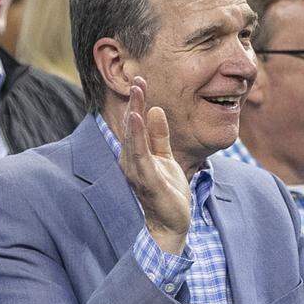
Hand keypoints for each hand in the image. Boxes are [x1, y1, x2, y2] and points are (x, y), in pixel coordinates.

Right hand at [120, 76, 190, 254]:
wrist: (172, 224)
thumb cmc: (167, 192)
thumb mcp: (166, 158)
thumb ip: (159, 136)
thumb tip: (155, 109)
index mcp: (136, 155)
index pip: (135, 125)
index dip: (137, 103)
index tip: (140, 81)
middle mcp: (131, 162)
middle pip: (132, 128)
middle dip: (134, 103)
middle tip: (137, 79)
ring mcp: (138, 172)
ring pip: (134, 139)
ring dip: (135, 115)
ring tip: (137, 94)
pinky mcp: (148, 181)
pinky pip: (141, 156)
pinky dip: (138, 137)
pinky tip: (139, 120)